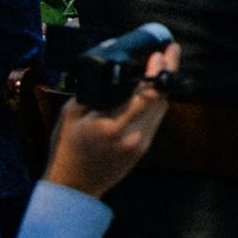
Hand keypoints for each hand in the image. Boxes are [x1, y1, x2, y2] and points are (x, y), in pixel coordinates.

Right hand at [44, 42, 177, 199]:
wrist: (73, 187)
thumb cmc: (67, 149)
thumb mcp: (72, 114)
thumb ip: (93, 91)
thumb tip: (111, 70)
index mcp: (114, 126)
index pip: (146, 94)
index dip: (158, 72)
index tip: (161, 53)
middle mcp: (134, 136)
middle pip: (161, 98)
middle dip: (168, 72)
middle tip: (170, 50)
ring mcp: (141, 144)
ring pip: (161, 108)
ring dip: (163, 85)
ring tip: (164, 64)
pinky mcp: (143, 149)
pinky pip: (155, 119)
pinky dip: (155, 101)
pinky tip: (153, 88)